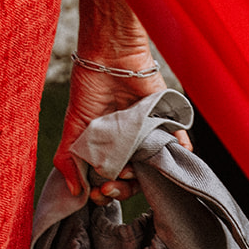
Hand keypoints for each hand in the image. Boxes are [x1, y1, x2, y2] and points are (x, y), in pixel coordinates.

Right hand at [53, 0, 191, 204]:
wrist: (108, 56)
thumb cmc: (89, 87)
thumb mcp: (73, 127)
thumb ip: (69, 160)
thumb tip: (76, 192)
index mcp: (108, 149)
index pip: (110, 179)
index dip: (106, 191)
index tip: (98, 192)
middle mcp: (129, 146)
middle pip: (133, 180)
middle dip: (122, 189)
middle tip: (110, 187)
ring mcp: (148, 135)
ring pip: (153, 167)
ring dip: (143, 176)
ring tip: (129, 170)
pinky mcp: (166, 120)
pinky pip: (178, 142)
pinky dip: (179, 152)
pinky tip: (170, 159)